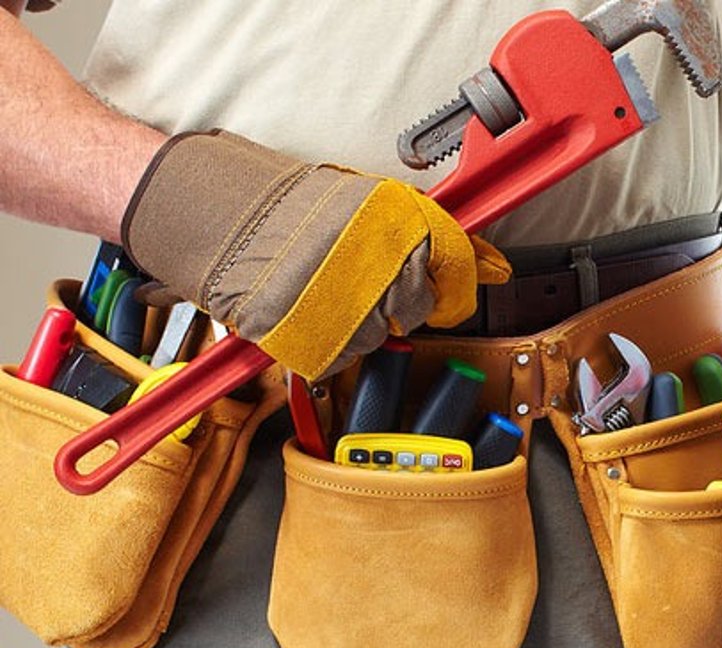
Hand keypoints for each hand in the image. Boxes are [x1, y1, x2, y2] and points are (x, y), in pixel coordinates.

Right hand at [121, 131, 509, 377]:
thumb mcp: (366, 205)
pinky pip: (344, 355)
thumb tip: (493, 265)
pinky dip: (331, 340)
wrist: (215, 219)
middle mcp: (382, 261)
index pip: (457, 262)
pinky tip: (310, 310)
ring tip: (326, 289)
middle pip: (420, 305)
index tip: (454, 285)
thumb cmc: (286, 208)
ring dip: (361, 320)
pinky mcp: (319, 340)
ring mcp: (352, 304)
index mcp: (399, 219)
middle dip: (399, 299)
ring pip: (383, 334)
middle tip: (360, 280)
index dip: (458, 279)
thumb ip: (432, 237)